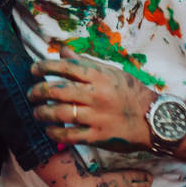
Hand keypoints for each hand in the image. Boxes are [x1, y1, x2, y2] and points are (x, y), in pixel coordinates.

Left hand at [28, 50, 154, 150]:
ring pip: (61, 113)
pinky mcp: (99, 136)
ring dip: (43, 113)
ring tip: (37, 112)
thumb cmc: (130, 92)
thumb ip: (85, 62)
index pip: (65, 67)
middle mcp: (97, 95)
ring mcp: (97, 116)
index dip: (45, 67)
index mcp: (99, 76)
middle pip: (58, 90)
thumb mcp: (111, 72)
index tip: (33, 69)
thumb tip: (63, 50)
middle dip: (39, 91)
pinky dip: (55, 133)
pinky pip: (71, 135)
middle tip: (31, 93)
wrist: (154, 119)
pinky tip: (49, 130)